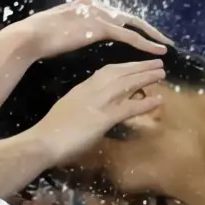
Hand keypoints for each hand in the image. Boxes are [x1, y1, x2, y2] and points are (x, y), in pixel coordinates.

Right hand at [7, 0, 172, 59]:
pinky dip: (145, 43)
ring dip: (152, 35)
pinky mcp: (100, 27)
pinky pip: (129, 36)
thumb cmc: (40, 37)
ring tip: (166, 45)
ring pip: (134, 25)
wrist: (31, 36)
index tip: (143, 33)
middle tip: (164, 38)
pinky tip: (158, 50)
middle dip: (148, 28)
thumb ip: (73, 25)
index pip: (115, 14)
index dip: (131, 24)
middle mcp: (96, 5)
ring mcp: (99, 14)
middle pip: (129, 17)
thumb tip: (77, 30)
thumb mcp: (60, 26)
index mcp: (87, 4)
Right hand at [24, 59, 167, 167]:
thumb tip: (92, 111)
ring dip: (146, 78)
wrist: (42, 141)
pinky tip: (159, 100)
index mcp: (82, 89)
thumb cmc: (51, 132)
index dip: (125, 67)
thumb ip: (82, 107)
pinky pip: (128, 108)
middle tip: (157, 63)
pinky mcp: (103, 118)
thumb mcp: (69, 111)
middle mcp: (91, 91)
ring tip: (162, 73)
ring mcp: (98, 103)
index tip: (137, 64)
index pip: (107, 72)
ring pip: (126, 85)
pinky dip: (145, 104)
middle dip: (139, 66)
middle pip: (120, 73)